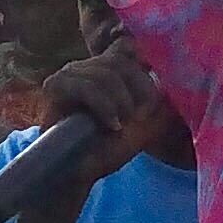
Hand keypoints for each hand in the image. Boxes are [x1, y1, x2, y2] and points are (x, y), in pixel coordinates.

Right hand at [38, 41, 171, 190]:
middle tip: (134, 120)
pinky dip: (103, 106)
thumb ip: (156, 99)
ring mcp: (69, 73)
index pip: (127, 49)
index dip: (142, 78)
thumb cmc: (108, 148)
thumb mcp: (143, 123)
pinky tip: (110, 124)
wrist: (79, 173)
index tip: (146, 107)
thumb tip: (167, 81)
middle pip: (120, 62)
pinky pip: (86, 86)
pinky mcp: (55, 85)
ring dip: (120, 102)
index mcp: (106, 69)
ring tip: (118, 126)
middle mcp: (87, 66)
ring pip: (106, 73)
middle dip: (135, 93)